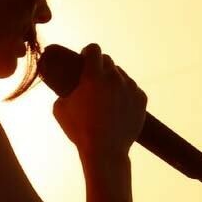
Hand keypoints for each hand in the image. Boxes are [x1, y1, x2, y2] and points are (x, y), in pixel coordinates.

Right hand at [52, 42, 146, 160]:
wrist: (105, 152)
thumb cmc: (79, 131)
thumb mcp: (59, 108)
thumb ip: (63, 90)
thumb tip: (62, 84)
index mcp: (94, 76)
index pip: (94, 49)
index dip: (88, 53)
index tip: (85, 59)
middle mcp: (114, 78)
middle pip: (108, 61)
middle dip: (100, 67)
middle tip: (95, 80)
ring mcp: (130, 88)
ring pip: (121, 75)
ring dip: (114, 81)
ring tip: (107, 97)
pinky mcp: (141, 99)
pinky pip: (133, 89)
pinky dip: (126, 94)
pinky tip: (119, 106)